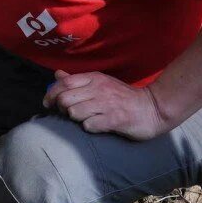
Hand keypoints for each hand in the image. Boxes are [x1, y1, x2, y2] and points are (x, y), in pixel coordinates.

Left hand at [43, 69, 167, 140]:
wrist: (153, 108)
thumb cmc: (123, 97)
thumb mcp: (101, 83)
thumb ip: (78, 80)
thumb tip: (58, 75)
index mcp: (94, 78)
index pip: (64, 83)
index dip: (51, 94)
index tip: (48, 103)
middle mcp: (99, 89)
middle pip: (65, 98)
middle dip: (61, 108)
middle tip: (67, 114)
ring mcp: (107, 105)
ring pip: (74, 112)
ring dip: (75, 118)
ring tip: (84, 119)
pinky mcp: (115, 120)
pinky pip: (90, 125)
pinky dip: (88, 127)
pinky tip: (95, 126)